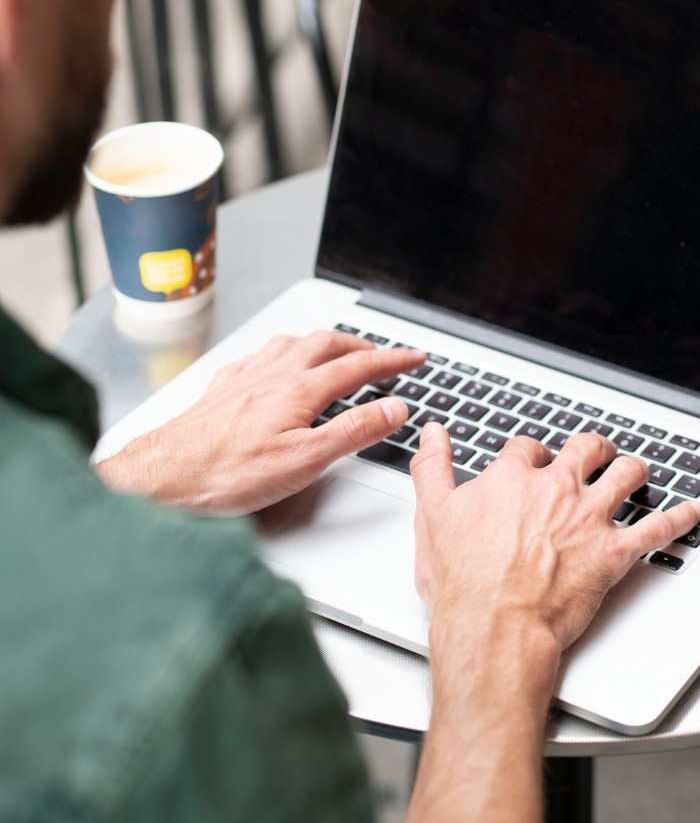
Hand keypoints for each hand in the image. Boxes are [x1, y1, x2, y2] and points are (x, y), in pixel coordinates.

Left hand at [96, 331, 423, 513]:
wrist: (163, 480)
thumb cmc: (227, 475)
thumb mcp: (306, 460)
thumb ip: (354, 430)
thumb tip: (394, 408)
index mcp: (299, 390)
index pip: (358, 367)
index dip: (392, 360)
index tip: (415, 357)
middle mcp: (272, 375)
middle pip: (325, 344)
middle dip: (360, 346)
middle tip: (381, 355)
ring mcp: (244, 379)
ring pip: (290, 344)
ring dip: (321, 342)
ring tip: (335, 350)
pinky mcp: (221, 390)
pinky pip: (258, 357)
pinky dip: (281, 354)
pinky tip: (275, 366)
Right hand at [410, 424, 699, 662]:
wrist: (495, 629)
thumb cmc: (463, 585)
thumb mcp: (433, 517)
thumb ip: (432, 469)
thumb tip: (433, 435)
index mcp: (513, 478)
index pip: (529, 448)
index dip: (534, 452)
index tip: (536, 459)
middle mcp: (556, 489)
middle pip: (587, 449)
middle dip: (594, 448)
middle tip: (596, 454)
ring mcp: (589, 518)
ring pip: (626, 475)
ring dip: (635, 470)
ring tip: (637, 471)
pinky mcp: (614, 552)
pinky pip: (658, 528)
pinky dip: (680, 517)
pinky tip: (693, 510)